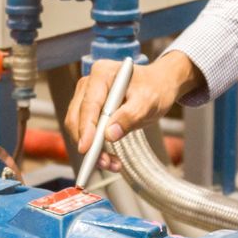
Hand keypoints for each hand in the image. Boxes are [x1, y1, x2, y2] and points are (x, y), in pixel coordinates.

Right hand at [65, 51, 202, 173]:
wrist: (159, 84)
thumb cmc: (155, 89)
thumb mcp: (148, 102)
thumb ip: (130, 116)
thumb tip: (109, 134)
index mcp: (102, 73)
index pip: (89, 104)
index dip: (86, 128)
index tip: (86, 148)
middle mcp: (89, 83)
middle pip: (77, 117)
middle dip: (88, 143)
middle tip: (105, 162)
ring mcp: (87, 96)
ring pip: (78, 128)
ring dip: (91, 149)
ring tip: (111, 163)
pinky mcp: (89, 110)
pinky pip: (85, 131)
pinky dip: (95, 147)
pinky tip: (109, 158)